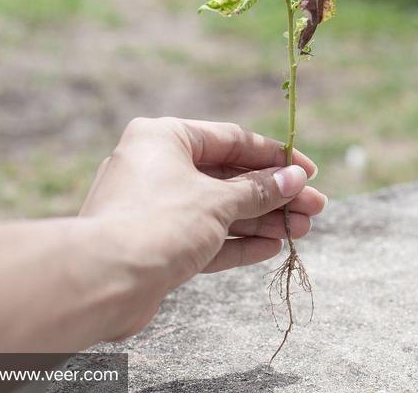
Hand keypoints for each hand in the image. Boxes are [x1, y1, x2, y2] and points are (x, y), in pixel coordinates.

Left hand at [79, 117, 325, 336]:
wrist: (102, 280)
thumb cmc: (159, 223)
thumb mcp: (217, 201)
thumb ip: (258, 190)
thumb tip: (294, 179)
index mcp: (163, 137)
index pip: (230, 140)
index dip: (274, 157)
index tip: (309, 172)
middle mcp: (155, 166)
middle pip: (227, 177)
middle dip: (273, 195)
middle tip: (315, 209)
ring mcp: (153, 206)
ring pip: (218, 209)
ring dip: (260, 220)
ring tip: (301, 231)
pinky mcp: (154, 243)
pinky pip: (202, 236)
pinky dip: (235, 241)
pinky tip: (270, 247)